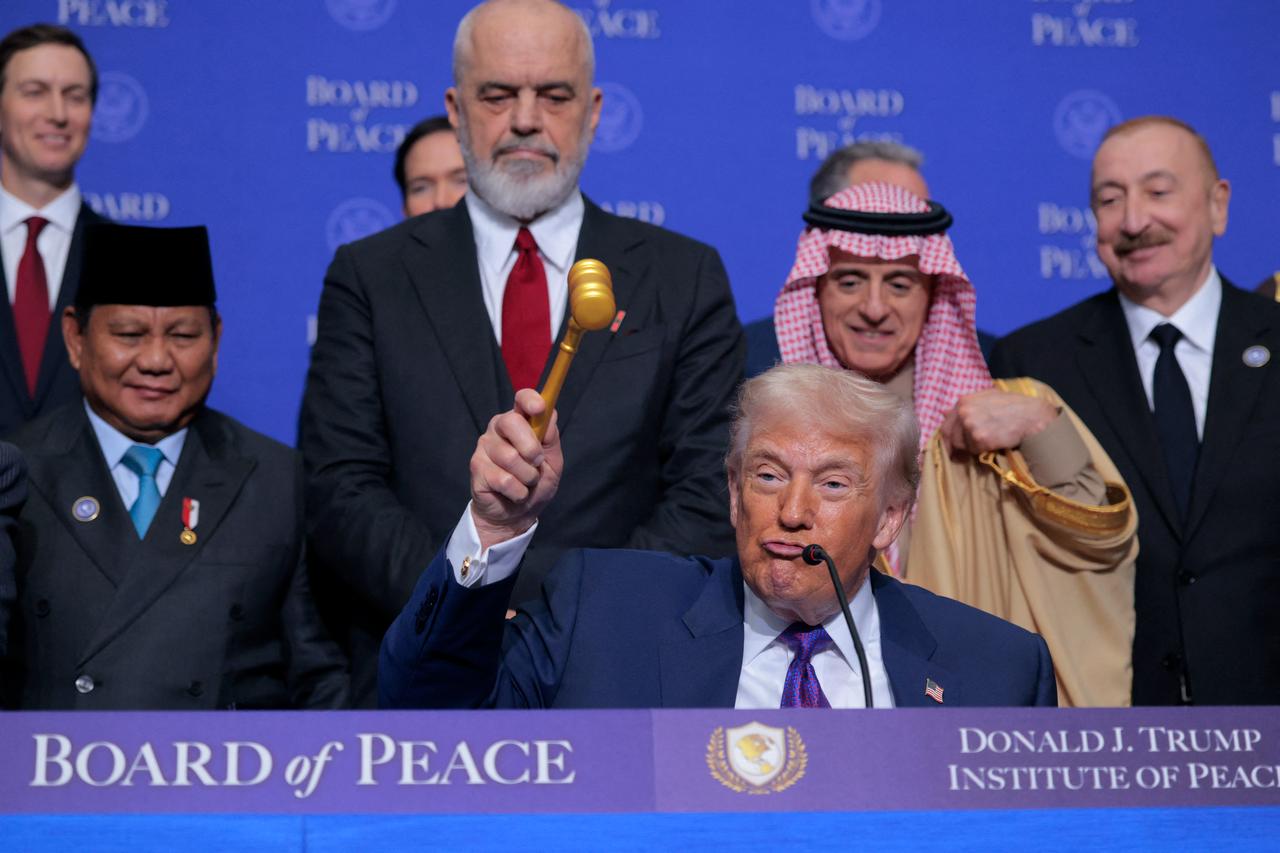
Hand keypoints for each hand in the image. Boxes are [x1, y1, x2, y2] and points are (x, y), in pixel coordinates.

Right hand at [470, 389, 562, 549]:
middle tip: (537, 463)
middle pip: (512, 422)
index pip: (521, 399)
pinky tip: (513, 493)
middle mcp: (498, 429)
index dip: (530, 400)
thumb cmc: (535, 483)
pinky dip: (518, 491)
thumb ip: (551, 439)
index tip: (539, 408)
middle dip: (531, 447)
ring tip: (525, 483)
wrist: (516, 515)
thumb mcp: (552, 462)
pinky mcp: (476, 468)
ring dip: (528, 477)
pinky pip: (505, 479)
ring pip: (511, 457)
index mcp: (519, 422)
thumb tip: (550, 414)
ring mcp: (484, 447)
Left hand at [940, 388, 1058, 455]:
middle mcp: (964, 412)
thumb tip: (943, 412)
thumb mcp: (988, 398)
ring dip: (971, 449)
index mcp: (963, 401)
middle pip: (951, 437)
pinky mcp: (980, 439)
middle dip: (955, 448)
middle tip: (960, 457)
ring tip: (986, 445)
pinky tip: (993, 445)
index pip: (947, 425)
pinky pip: (975, 451)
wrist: (1033, 416)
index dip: (949, 438)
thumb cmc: (1013, 405)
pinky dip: (982, 452)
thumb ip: (967, 405)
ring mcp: (971, 426)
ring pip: (962, 446)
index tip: (952, 447)